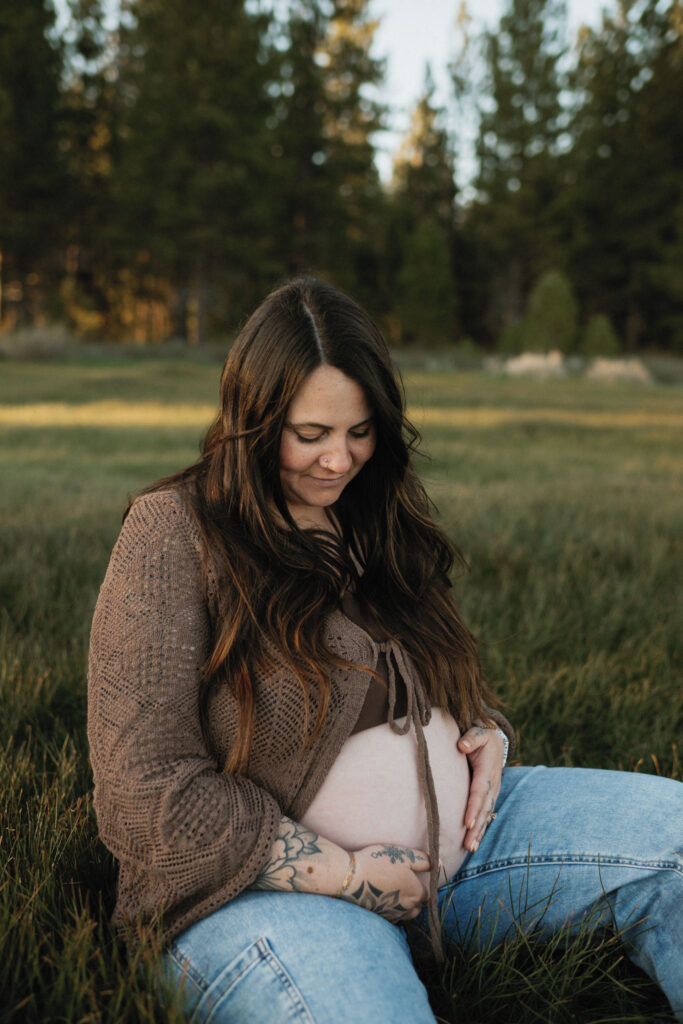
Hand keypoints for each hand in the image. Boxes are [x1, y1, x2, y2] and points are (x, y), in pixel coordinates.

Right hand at [341, 843, 429, 923]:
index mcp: (416, 893)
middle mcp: (407, 908)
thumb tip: (440, 863)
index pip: (428, 894)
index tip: (415, 876)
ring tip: (397, 893)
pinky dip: (392, 911)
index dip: (423, 884)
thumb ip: (425, 860)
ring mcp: (393, 915)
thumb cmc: (379, 863)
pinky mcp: (380, 917)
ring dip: (405, 906)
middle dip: (416, 898)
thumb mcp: (404, 855)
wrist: (351, 877)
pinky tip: (385, 899)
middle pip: (418, 907)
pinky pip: (393, 918)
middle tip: (406, 884)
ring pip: (406, 914)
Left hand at [457, 724, 504, 852]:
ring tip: (470, 848)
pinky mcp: (489, 797)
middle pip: (484, 809)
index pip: (479, 792)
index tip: (468, 822)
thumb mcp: (479, 733)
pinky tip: (473, 844)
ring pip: (486, 815)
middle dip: (477, 828)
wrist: (496, 741)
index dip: (474, 807)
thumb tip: (462, 745)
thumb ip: (471, 738)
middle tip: (468, 844)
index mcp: (487, 771)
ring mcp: (492, 793)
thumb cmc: (483, 737)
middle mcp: (492, 785)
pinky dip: (480, 830)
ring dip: (479, 833)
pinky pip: (485, 815)